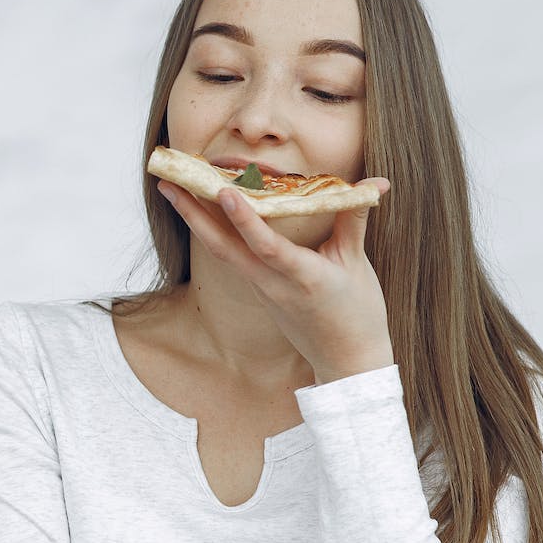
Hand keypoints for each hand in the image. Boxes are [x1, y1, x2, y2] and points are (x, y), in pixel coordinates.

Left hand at [159, 177, 394, 383]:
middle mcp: (273, 285)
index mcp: (303, 278)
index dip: (246, 220)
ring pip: (222, 252)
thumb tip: (376, 182)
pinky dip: (216, 232)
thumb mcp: (359, 264)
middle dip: (192, 214)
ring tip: (173, 191)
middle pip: (224, 248)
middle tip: (166, 184)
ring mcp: (262, 289)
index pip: (267, 246)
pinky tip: (203, 212)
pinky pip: (233, 257)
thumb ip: (354, 220)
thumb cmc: (358, 313)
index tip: (224, 192)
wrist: (346, 361)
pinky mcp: (259, 291)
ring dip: (195, 221)